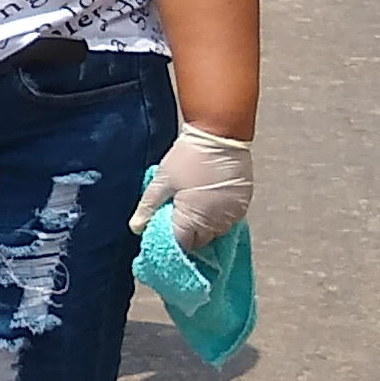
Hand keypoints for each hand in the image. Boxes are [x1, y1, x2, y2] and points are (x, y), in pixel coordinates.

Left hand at [130, 125, 252, 253]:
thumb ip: (148, 206)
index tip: (166, 231)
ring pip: (216, 232)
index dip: (173, 241)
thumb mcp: (163, 180)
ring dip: (205, 226)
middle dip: (189, 234)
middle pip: (200, 241)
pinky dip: (219, 216)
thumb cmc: (188, 156)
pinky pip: (229, 220)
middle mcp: (216, 223)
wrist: (220, 135)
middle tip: (179, 215)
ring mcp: (232, 215)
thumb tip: (136, 227)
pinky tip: (211, 202)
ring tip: (195, 207)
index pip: (182, 246)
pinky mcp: (243, 205)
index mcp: (193, 219)